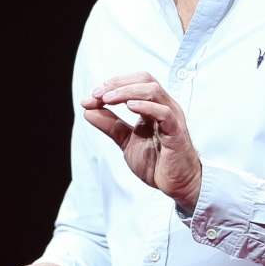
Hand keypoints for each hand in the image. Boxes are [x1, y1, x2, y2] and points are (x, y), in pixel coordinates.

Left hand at [81, 71, 203, 213]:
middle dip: (118, 83)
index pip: (135, 82)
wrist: (176, 185)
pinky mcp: (176, 133)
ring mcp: (172, 118)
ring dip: (127, 92)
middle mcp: (165, 107)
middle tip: (97, 94)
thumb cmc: (157, 162)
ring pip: (153, 91)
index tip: (91, 97)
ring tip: (107, 99)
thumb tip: (87, 110)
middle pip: (144, 80)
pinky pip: (164, 114)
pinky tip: (129, 108)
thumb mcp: (126, 141)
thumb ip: (110, 125)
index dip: (113, 85)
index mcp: (154, 106)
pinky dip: (146, 107)